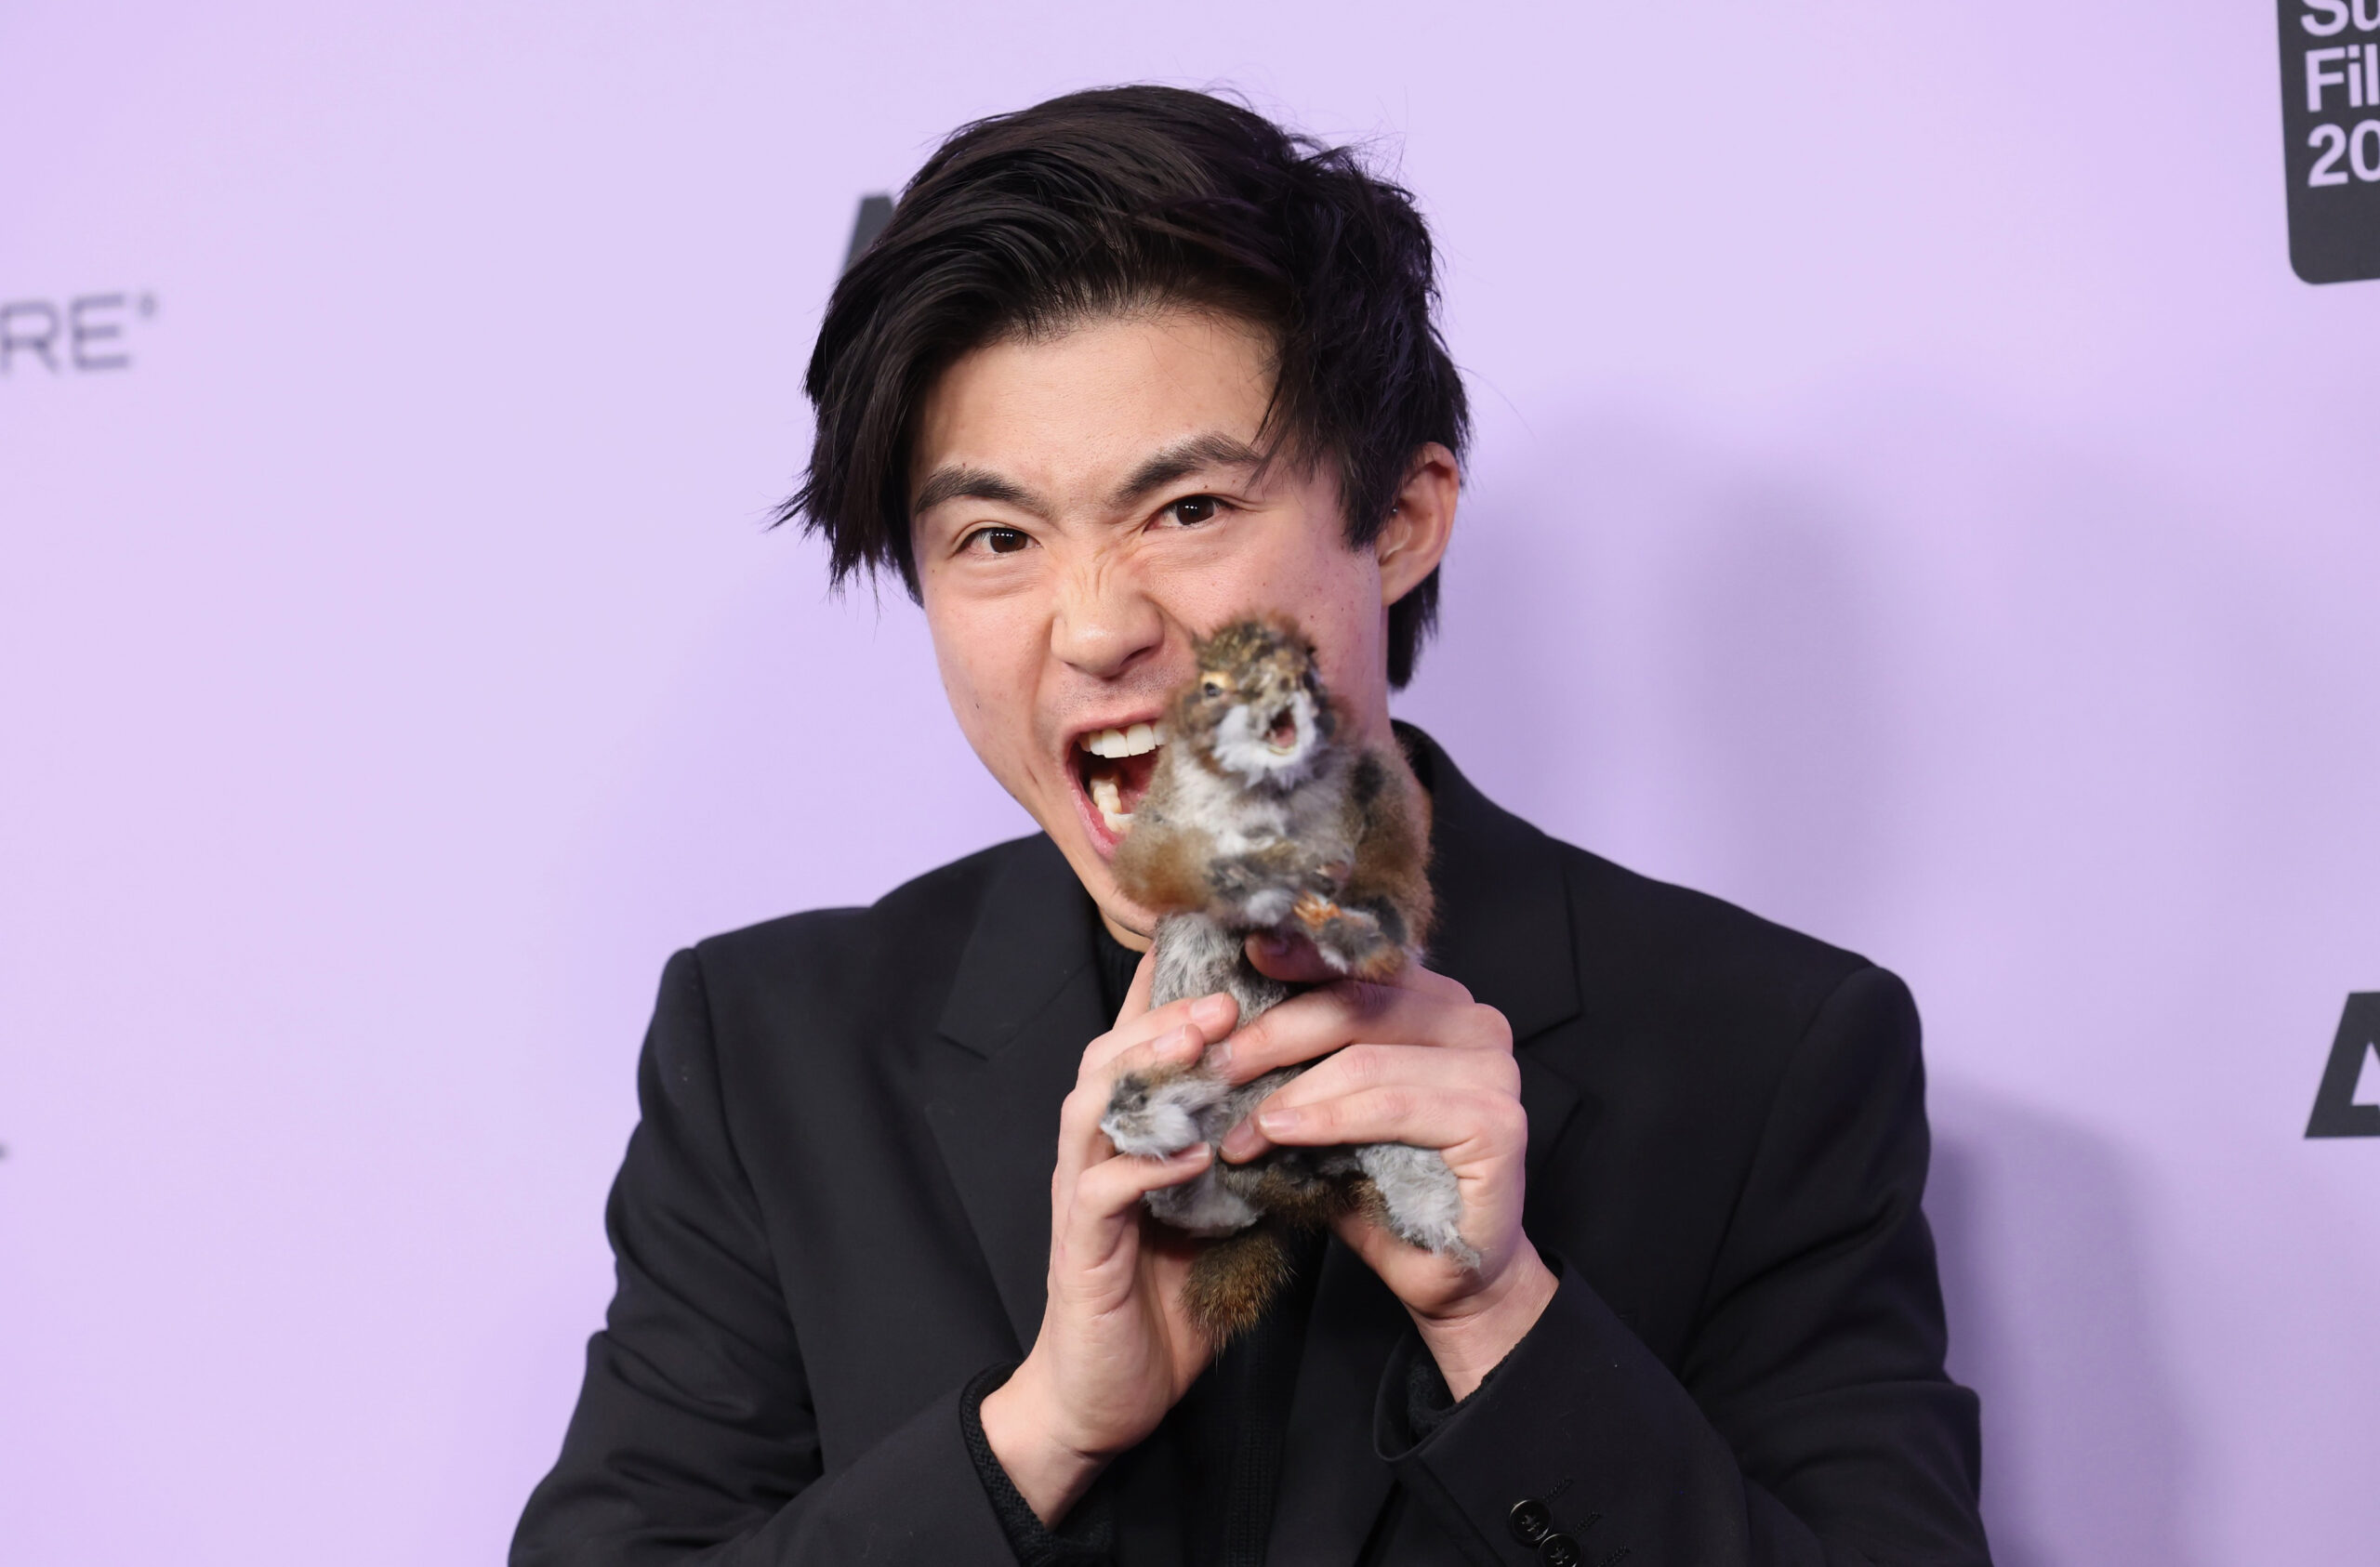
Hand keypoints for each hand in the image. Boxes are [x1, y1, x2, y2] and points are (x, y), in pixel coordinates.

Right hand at [978, 959, 1238, 1524]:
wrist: (1107, 1394)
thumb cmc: (1168, 1296)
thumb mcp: (1226, 1209)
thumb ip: (1253, 1151)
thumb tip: (1322, 1100)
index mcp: (1131, 1132)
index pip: (1144, 1041)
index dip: (1173, 987)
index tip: (1224, 941)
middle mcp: (1096, 1150)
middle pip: (1112, 1051)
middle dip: (1169, 1014)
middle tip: (1229, 992)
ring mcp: (1080, 1194)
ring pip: (1096, 1104)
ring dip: (1150, 1068)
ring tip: (1207, 1044)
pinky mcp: (1080, 1248)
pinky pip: (1104, 1190)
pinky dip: (1147, 1166)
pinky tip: (1194, 1154)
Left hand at [1215, 935, 1556, 1396]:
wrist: (1448, 1273)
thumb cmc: (1383, 1186)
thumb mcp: (1330, 1108)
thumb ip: (1300, 1056)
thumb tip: (1216, 1017)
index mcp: (1439, 1003)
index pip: (1360, 965)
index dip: (1299, 957)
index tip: (1241, 959)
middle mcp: (1475, 1022)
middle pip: (1356, 1003)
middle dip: (1273, 1034)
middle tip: (1213, 1066)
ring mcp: (1494, 1069)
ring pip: (1366, 1055)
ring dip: (1289, 1088)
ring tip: (1238, 1122)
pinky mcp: (1495, 1121)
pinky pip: (1390, 1105)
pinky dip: (1327, 1117)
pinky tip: (1279, 1131)